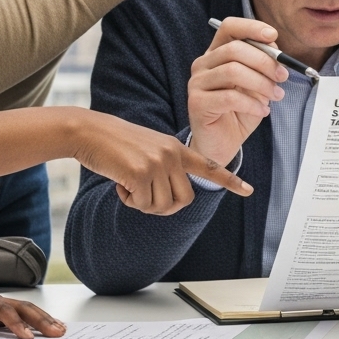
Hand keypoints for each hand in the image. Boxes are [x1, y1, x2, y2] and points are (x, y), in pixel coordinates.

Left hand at [0, 277, 64, 338]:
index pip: (2, 311)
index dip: (15, 323)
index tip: (25, 337)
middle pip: (22, 308)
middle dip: (41, 320)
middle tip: (56, 332)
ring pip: (26, 309)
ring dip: (44, 318)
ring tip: (60, 329)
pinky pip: (22, 314)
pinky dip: (38, 319)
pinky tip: (49, 324)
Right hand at [73, 110, 252, 214]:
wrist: (90, 132)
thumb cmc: (116, 144)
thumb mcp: (150, 149)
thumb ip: (167, 167)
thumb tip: (172, 199)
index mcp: (178, 148)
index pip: (210, 166)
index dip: (229, 181)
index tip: (248, 190)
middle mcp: (172, 155)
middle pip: (184, 200)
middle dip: (164, 207)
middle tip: (143, 197)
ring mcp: (157, 163)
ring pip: (162, 206)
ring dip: (143, 205)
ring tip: (129, 186)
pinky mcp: (139, 172)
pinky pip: (142, 205)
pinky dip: (128, 201)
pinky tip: (119, 184)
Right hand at [187, 17, 289, 164]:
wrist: (222, 144)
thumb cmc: (239, 112)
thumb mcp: (257, 84)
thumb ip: (263, 65)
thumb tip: (275, 48)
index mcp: (217, 53)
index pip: (229, 27)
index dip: (251, 27)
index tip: (273, 36)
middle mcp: (203, 64)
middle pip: (235, 49)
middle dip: (265, 61)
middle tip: (283, 77)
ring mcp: (197, 83)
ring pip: (233, 71)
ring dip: (262, 83)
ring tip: (276, 96)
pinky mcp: (196, 103)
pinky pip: (229, 97)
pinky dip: (252, 103)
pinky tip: (263, 111)